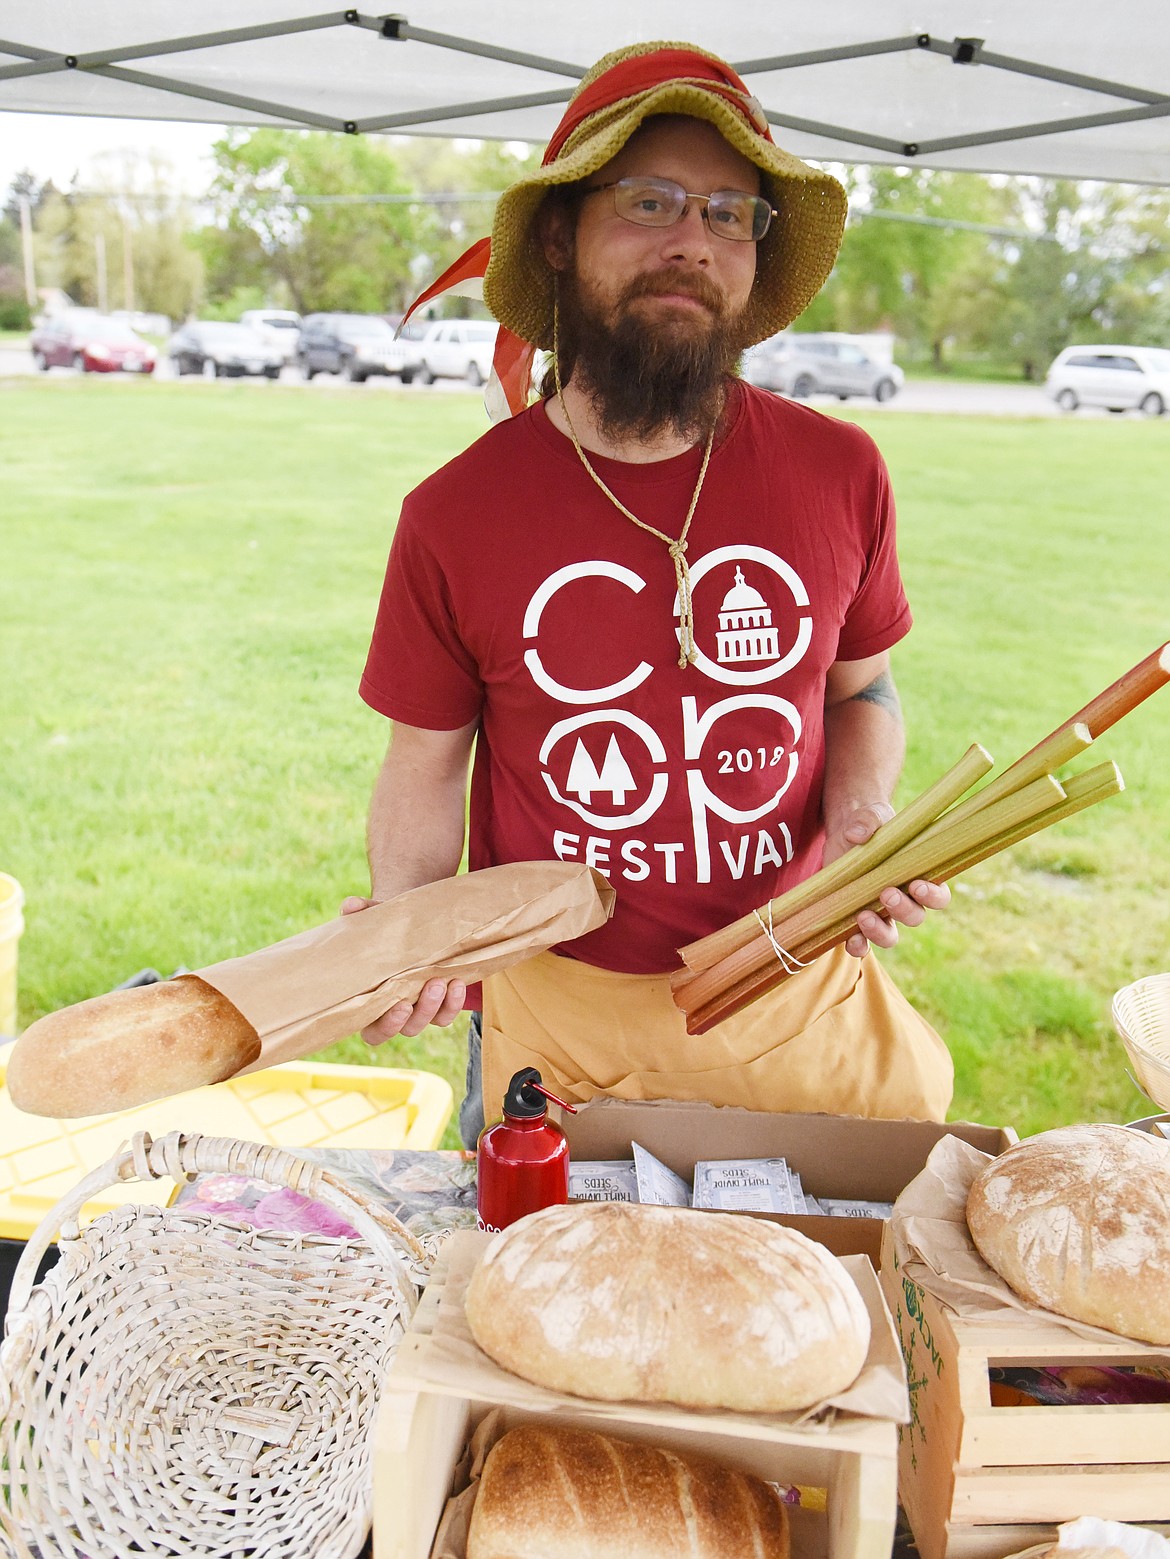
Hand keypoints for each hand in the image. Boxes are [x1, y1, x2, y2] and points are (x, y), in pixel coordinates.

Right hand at [339, 896, 466, 1041]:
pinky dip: (454, 1002)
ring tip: (443, 980)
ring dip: (438, 1005)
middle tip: (431, 986)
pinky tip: (457, 981)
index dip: (386, 1026)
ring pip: (430, 1022)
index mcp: (372, 1003)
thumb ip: (360, 913)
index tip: (400, 1005)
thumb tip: (349, 905)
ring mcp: (419, 1009)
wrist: (409, 926)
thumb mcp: (372, 919)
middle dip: (420, 1012)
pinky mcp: (440, 1002)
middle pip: (407, 1029)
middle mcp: (396, 1012)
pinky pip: (447, 1013)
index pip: (374, 1031)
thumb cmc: (382, 929)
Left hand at [820, 807, 950, 958]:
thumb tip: (857, 834)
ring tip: (863, 916)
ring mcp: (880, 912)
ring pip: (890, 936)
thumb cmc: (869, 824)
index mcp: (920, 876)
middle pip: (915, 917)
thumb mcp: (871, 815)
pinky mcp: (856, 918)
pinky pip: (862, 942)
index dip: (933, 896)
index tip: (917, 885)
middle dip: (903, 909)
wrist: (845, 832)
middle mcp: (905, 900)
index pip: (939, 896)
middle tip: (886, 893)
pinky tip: (850, 940)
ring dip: (880, 932)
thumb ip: (868, 820)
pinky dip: (858, 945)